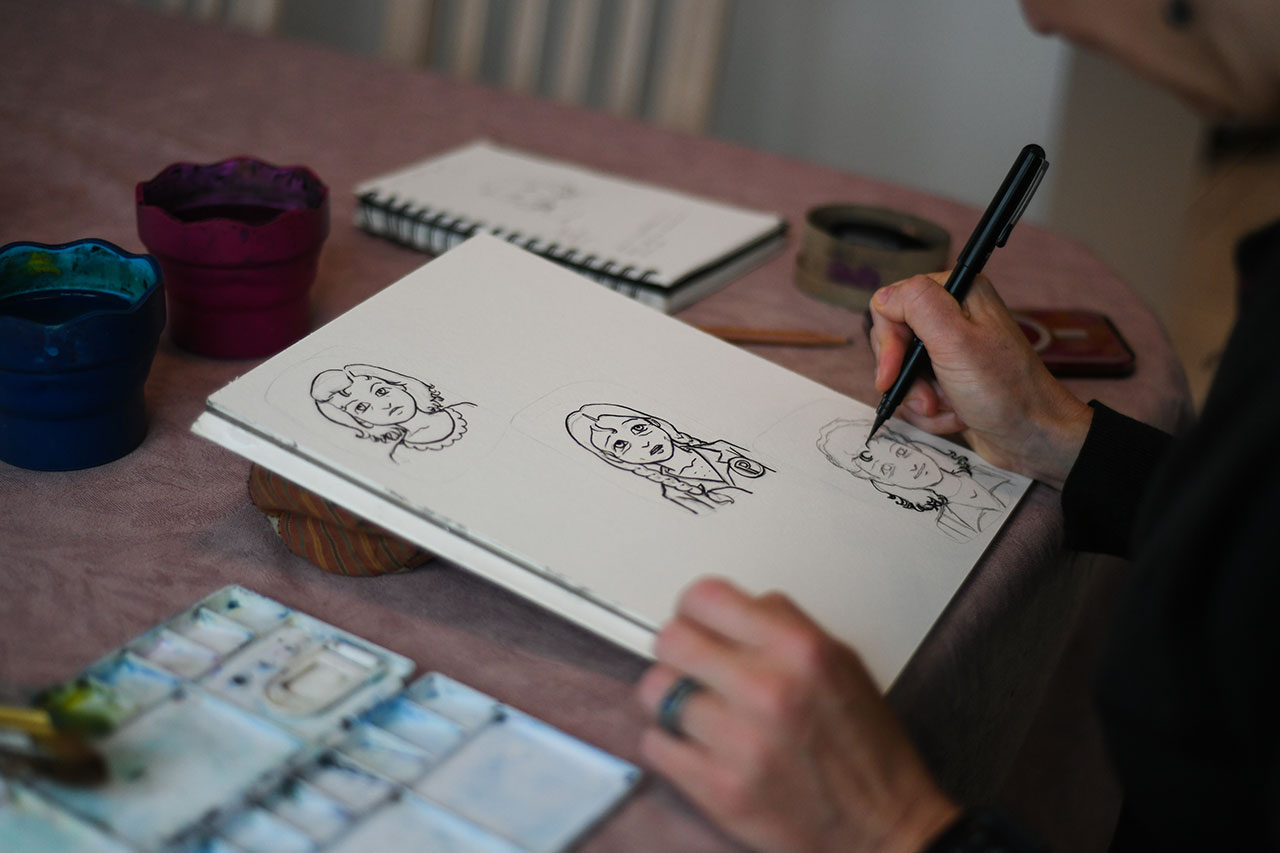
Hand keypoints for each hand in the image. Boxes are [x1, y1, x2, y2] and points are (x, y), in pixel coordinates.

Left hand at [636, 577, 959, 852]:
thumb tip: (737, 609)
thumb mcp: (841, 662)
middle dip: (678, 649)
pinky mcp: (718, 789)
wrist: (884, 829)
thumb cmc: (867, 750)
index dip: (696, 609)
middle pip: (671, 639)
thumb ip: (784, 626)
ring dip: (671, 697)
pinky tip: (695, 744)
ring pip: (656, 691)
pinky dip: (669, 742)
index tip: (698, 622)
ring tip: (697, 708)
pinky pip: (655, 743)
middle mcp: (766, 689)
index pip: (705, 598)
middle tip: (691, 663)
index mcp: (799, 649)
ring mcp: (738, 741)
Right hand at [868, 272, 1092, 488]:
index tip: (893, 371)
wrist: (1033, 438)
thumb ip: (916, 305)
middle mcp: (953, 317)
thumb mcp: (956, 339)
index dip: (888, 341)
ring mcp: (950, 351)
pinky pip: (916, 394)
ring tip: (949, 408)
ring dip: (920, 399)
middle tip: (929, 398)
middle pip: (894, 340)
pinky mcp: (949, 380)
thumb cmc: (1004, 390)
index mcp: (957, 294)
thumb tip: (883, 297)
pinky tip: (956, 417)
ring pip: (902, 372)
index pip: (892, 304)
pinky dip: (931, 412)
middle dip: (907, 376)